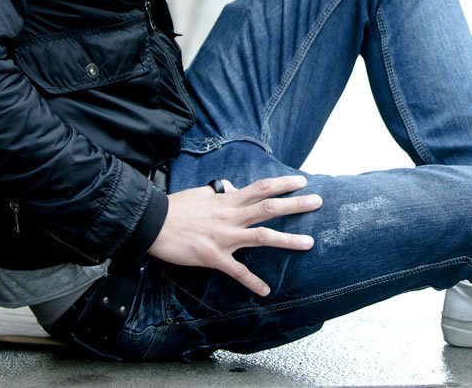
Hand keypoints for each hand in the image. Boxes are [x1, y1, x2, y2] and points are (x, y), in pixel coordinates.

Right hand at [147, 175, 321, 295]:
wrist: (153, 223)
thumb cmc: (176, 208)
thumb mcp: (201, 193)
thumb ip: (220, 192)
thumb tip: (231, 187)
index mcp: (228, 200)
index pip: (261, 187)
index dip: (283, 184)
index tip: (302, 181)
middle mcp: (231, 216)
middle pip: (269, 207)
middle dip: (296, 205)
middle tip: (318, 202)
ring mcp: (224, 236)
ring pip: (262, 236)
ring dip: (287, 240)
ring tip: (309, 243)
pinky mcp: (213, 256)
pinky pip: (237, 271)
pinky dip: (252, 281)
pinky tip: (266, 291)